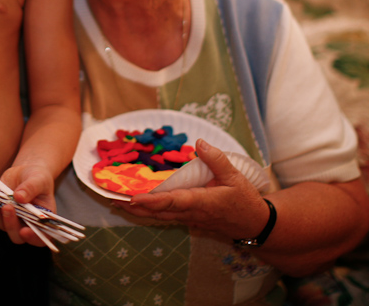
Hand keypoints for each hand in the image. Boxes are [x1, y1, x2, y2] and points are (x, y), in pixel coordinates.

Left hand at [0, 163, 55, 246]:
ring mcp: (10, 220)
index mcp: (42, 221)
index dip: (32, 238)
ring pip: (0, 224)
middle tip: (6, 206)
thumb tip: (19, 197)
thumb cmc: (38, 178)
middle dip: (9, 222)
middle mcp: (25, 225)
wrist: (25, 173)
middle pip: (16, 233)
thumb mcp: (39, 179)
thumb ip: (31, 188)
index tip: (24, 231)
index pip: (40, 238)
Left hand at [114, 138, 271, 241]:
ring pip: (161, 216)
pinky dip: (151, 212)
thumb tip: (199, 142)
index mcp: (202, 202)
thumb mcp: (235, 176)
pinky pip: (167, 217)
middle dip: (137, 208)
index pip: (172, 201)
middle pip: (159, 212)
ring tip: (118, 204)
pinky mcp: (190, 219)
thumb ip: (216, 159)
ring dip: (140, 212)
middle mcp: (192, 213)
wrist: (255, 225)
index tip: (134, 198)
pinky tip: (138, 207)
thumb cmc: (245, 200)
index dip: (152, 201)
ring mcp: (190, 219)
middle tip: (114, 201)